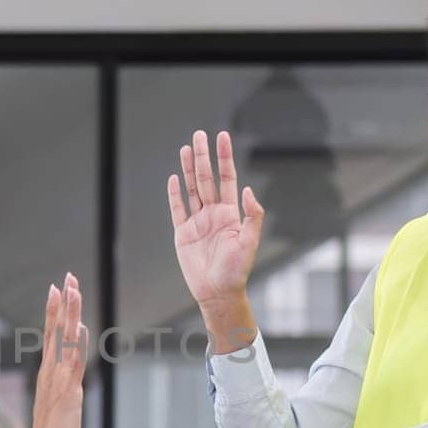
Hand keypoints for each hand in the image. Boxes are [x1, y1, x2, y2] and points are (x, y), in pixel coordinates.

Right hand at [23, 271, 87, 427]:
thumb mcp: (59, 397)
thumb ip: (63, 376)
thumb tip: (71, 354)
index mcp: (49, 371)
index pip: (52, 333)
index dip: (55, 309)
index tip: (57, 287)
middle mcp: (52, 370)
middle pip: (57, 330)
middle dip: (63, 302)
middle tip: (66, 277)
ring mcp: (59, 380)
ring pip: (65, 340)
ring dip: (69, 315)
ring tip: (72, 291)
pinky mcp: (68, 392)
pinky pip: (73, 365)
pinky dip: (76, 346)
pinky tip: (80, 330)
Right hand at [167, 130, 264, 314]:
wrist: (217, 292)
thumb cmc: (236, 271)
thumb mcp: (250, 243)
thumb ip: (252, 215)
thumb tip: (249, 190)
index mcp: (230, 213)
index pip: (226, 178)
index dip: (224, 158)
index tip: (222, 138)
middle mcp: (213, 214)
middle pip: (207, 178)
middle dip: (204, 156)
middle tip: (199, 135)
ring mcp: (197, 222)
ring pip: (192, 189)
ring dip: (189, 169)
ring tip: (186, 149)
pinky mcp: (183, 233)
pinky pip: (178, 209)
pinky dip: (175, 194)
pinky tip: (175, 178)